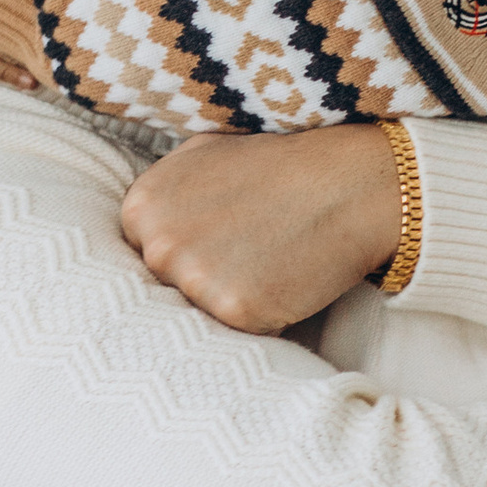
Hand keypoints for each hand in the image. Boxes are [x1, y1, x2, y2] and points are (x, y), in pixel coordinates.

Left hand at [120, 125, 401, 333]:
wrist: (346, 182)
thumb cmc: (277, 167)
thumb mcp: (202, 157)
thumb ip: (163, 194)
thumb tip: (140, 231)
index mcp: (141, 207)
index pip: (142, 256)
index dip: (186, 254)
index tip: (219, 240)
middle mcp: (158, 245)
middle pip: (167, 291)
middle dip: (203, 280)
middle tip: (248, 251)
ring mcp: (195, 280)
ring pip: (199, 314)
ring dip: (231, 300)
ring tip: (268, 262)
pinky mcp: (235, 309)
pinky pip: (239, 330)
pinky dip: (263, 317)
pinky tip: (285, 280)